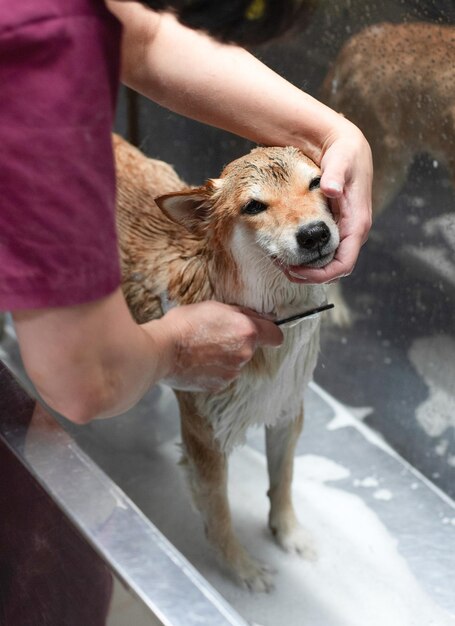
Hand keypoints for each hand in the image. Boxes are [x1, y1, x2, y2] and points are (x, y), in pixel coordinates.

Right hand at [147, 301, 282, 391]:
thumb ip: (238, 314)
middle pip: (251, 348)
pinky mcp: (218, 386)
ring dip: (225, 356)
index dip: (269, 332)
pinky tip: (197, 361)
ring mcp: (232, 373)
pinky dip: (213, 369)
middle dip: (238, 342)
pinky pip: (222, 375)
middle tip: (215, 334)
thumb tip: (251, 317)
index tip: (262, 331)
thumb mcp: (214, 307)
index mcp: (247, 332)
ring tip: (201, 348)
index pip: (276, 336)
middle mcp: (244, 355)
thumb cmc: (184, 325)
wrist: (161, 351)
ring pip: (236, 362)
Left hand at [289, 121, 372, 283]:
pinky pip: (323, 252)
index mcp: (357, 223)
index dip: (322, 274)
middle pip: (335, 269)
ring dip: (307, 269)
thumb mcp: (341, 160)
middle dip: (310, 275)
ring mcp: (345, 231)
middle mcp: (353, 232)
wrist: (344, 144)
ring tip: (282, 263)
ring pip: (328, 263)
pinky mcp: (336, 227)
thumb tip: (331, 190)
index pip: (344, 264)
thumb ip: (335, 175)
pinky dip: (306, 257)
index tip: (298, 271)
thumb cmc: (344, 153)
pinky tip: (288, 251)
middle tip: (283, 269)